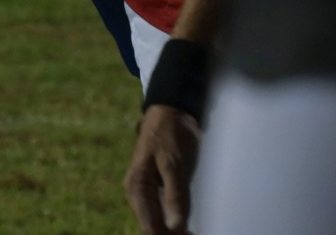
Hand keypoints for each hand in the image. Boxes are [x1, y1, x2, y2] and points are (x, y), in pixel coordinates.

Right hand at [125, 104, 200, 233]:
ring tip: (197, 232)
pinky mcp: (162, 191)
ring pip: (162, 224)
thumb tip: (175, 228)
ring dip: (178, 231)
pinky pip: (168, 215)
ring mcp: (150, 194)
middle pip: (154, 229)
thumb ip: (175, 196)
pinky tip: (193, 227)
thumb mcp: (174, 164)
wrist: (173, 112)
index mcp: (137, 188)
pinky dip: (180, 224)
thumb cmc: (172, 134)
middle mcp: (140, 194)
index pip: (150, 227)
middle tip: (197, 234)